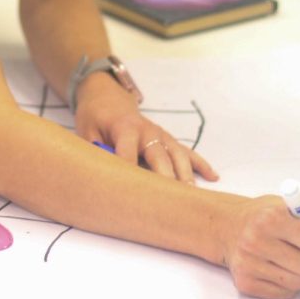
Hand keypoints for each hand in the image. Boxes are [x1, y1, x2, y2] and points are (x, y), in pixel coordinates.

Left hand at [73, 72, 217, 183]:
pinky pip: (187, 151)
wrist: (109, 98)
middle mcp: (148, 131)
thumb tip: (98, 178)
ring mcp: (161, 135)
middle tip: (173, 200)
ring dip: (185, 174)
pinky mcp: (168, 139)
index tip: (133, 194)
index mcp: (125, 128)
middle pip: (159, 156)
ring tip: (192, 196)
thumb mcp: (86, 132)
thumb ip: (93, 152)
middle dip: (166, 177)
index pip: (128, 153)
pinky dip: (200, 164)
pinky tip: (213, 177)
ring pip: (177, 155)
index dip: (129, 172)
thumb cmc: (96, 118)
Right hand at [221, 197, 299, 298]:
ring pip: (299, 283)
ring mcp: (249, 263)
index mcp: (273, 216)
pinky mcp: (245, 283)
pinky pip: (285, 293)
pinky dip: (287, 283)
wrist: (231, 226)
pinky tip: (276, 267)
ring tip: (287, 257)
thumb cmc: (272, 215)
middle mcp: (257, 239)